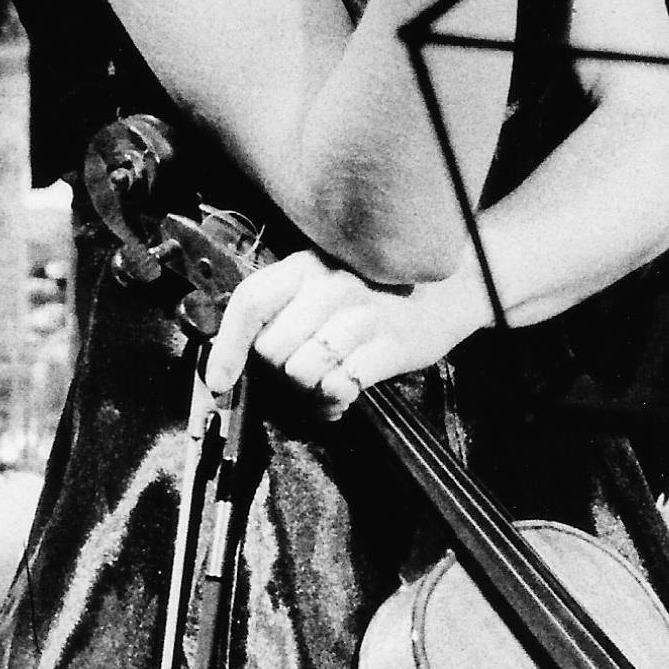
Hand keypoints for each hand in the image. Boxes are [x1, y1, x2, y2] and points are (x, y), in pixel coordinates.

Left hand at [204, 249, 467, 421]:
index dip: (227, 346)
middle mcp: (332, 285)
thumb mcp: (324, 284)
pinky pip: (338, 387)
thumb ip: (283, 311)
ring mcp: (363, 314)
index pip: (251, 302)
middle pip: (272, 350)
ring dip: (307, 393)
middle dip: (279, 374)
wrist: (447, 292)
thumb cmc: (374, 294)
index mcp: (306, 266)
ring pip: (301, 372)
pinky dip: (333, 402)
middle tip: (301, 374)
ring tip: (324, 386)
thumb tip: (232, 359)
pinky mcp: (390, 345)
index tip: (220, 380)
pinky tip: (344, 394)